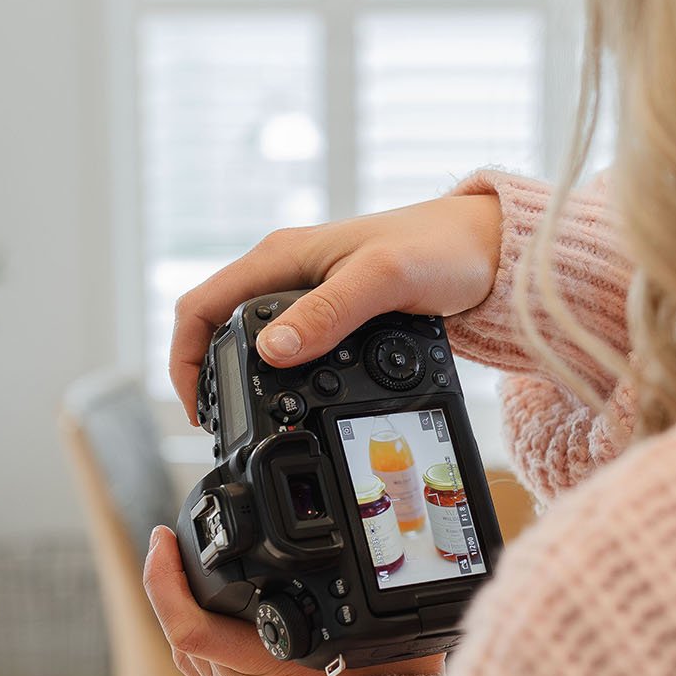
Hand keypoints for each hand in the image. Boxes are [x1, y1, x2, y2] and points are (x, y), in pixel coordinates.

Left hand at [141, 526, 442, 675]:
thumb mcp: (393, 651)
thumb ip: (392, 611)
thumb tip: (411, 575)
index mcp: (265, 666)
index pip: (188, 627)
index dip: (163, 580)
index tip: (161, 538)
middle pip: (178, 630)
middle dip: (169, 581)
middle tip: (169, 540)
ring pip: (188, 652)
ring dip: (184, 609)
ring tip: (188, 567)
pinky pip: (207, 671)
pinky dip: (205, 637)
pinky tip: (216, 613)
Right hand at [169, 192, 503, 420]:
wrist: (490, 249)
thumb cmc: (441, 249)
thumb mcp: (382, 280)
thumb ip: (328, 313)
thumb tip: (272, 350)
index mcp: (282, 256)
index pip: (202, 305)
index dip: (185, 359)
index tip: (196, 408)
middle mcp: (288, 271)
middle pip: (220, 326)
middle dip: (210, 375)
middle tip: (221, 426)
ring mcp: (311, 292)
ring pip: (256, 339)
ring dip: (247, 378)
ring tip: (255, 421)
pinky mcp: (336, 312)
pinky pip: (293, 345)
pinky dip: (286, 376)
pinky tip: (302, 401)